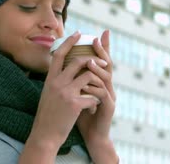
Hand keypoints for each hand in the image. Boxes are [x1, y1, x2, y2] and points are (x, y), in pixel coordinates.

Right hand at [25, 31, 107, 153]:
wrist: (45, 134)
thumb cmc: (47, 115)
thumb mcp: (47, 94)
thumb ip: (55, 81)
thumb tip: (62, 69)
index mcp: (50, 79)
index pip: (59, 54)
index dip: (69, 42)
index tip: (78, 33)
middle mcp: (57, 82)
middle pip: (78, 61)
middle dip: (94, 59)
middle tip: (104, 60)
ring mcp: (66, 92)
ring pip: (89, 75)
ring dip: (98, 80)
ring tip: (102, 88)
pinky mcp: (74, 103)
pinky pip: (92, 95)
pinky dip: (95, 100)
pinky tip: (93, 107)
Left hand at [76, 30, 117, 162]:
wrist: (91, 137)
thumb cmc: (81, 115)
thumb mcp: (75, 94)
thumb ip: (72, 81)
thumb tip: (60, 65)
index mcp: (98, 83)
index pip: (99, 61)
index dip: (101, 48)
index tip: (97, 33)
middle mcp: (106, 87)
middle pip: (106, 65)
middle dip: (102, 51)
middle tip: (95, 39)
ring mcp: (109, 97)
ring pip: (106, 79)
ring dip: (97, 69)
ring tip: (88, 61)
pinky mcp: (108, 109)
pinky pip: (102, 95)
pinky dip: (94, 89)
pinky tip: (87, 85)